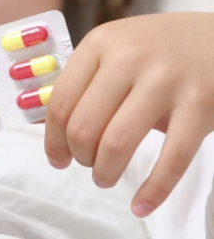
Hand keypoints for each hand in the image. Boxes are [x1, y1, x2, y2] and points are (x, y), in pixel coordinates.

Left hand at [45, 12, 213, 216]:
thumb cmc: (158, 50)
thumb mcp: (116, 48)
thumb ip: (85, 80)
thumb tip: (48, 126)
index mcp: (100, 43)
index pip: (60, 101)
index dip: (52, 139)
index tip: (56, 158)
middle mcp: (129, 57)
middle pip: (84, 126)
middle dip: (79, 157)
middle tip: (86, 165)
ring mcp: (166, 80)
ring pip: (117, 143)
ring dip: (105, 172)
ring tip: (106, 177)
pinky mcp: (200, 103)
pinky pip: (171, 158)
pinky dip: (153, 190)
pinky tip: (141, 203)